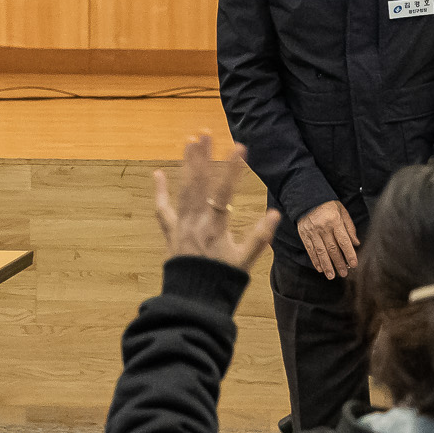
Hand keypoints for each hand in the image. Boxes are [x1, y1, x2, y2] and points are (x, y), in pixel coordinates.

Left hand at [152, 135, 278, 271]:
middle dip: (203, 157)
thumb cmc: (222, 280)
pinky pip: (163, 210)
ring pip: (183, 190)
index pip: (224, 193)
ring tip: (189, 142)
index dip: (232, 169)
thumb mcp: (244, 261)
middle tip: (205, 133)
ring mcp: (181, 226)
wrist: (193, 299)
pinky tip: (157, 174)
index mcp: (215, 228)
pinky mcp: (171, 232)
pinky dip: (160, 192)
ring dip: (186, 165)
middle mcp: (195, 223)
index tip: (239, 147)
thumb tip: (275, 214)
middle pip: (198, 184)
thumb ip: (259, 238)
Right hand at [296, 200, 358, 280]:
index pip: (343, 241)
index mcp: (334, 221)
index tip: (354, 264)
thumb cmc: (328, 205)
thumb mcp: (342, 211)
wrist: (307, 198)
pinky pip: (310, 250)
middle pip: (332, 249)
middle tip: (344, 274)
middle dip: (339, 263)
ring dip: (327, 266)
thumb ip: (349, 227)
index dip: (349, 254)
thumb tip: (356, 243)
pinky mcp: (304, 235)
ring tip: (332, 276)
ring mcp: (312, 232)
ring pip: (321, 252)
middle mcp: (323, 228)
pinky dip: (315, 260)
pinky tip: (320, 268)